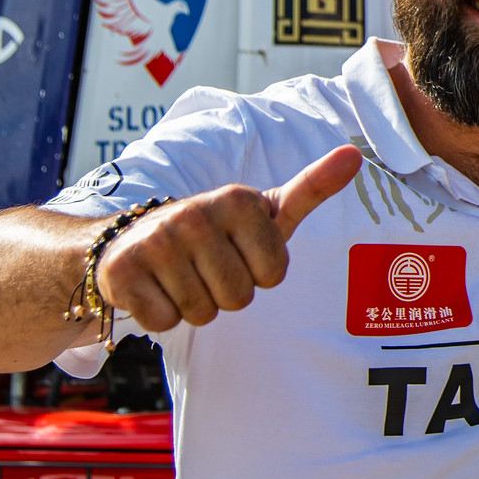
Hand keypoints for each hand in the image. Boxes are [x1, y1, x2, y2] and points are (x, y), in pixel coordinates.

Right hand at [97, 146, 362, 330]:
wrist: (131, 240)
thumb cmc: (217, 232)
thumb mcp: (265, 211)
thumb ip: (311, 188)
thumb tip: (355, 155)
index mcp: (236, 199)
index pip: (275, 274)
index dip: (260, 273)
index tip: (241, 251)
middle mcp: (194, 214)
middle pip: (239, 298)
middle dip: (227, 293)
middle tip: (207, 268)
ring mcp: (156, 242)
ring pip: (203, 313)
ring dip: (196, 305)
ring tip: (182, 275)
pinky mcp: (123, 272)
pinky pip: (165, 323)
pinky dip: (162, 316)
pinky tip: (154, 287)